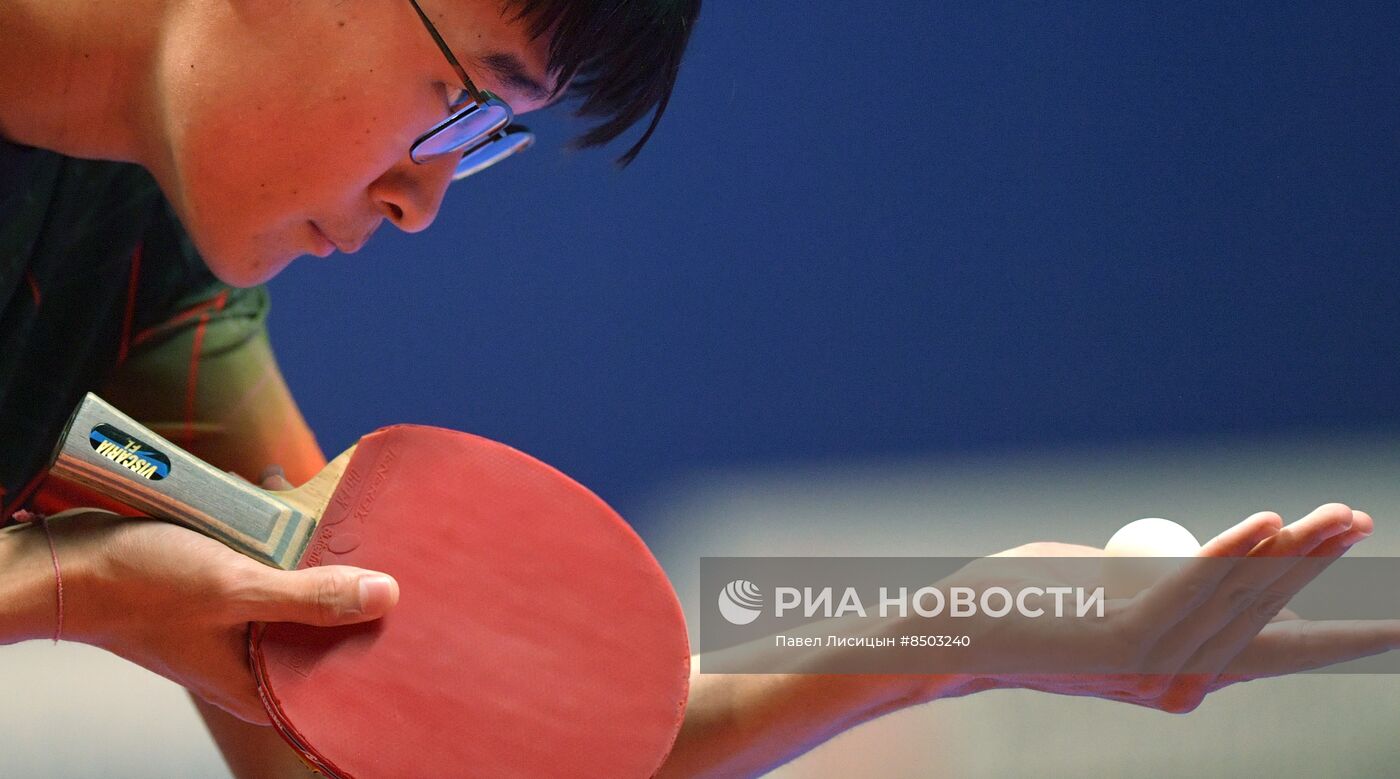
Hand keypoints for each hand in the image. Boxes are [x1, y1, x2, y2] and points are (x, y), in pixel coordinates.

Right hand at [52, 466, 398, 724]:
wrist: (62, 563)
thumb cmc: (136, 587)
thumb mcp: (233, 588)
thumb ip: (308, 596)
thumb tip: (385, 597)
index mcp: (255, 684)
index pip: (334, 683)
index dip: (372, 655)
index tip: (412, 623)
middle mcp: (247, 660)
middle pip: (320, 634)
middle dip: (351, 595)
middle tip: (393, 558)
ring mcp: (232, 624)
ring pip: (295, 595)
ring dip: (314, 559)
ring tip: (348, 524)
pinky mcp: (218, 590)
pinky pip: (265, 566)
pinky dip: (278, 539)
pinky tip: (289, 501)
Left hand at [913, 503, 1392, 712]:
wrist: (948, 631)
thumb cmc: (1018, 602)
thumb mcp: (1106, 583)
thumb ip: (1164, 579)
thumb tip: (1215, 561)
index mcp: (1175, 669)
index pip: (1273, 649)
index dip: (1340, 633)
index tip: (1398, 622)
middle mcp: (1174, 678)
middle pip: (1266, 614)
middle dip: (1319, 565)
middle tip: (1359, 518)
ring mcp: (1148, 664)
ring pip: (1238, 597)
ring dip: (1291, 549)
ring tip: (1337, 513)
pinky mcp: (1119, 641)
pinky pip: (1186, 588)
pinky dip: (1228, 552)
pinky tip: (1266, 522)